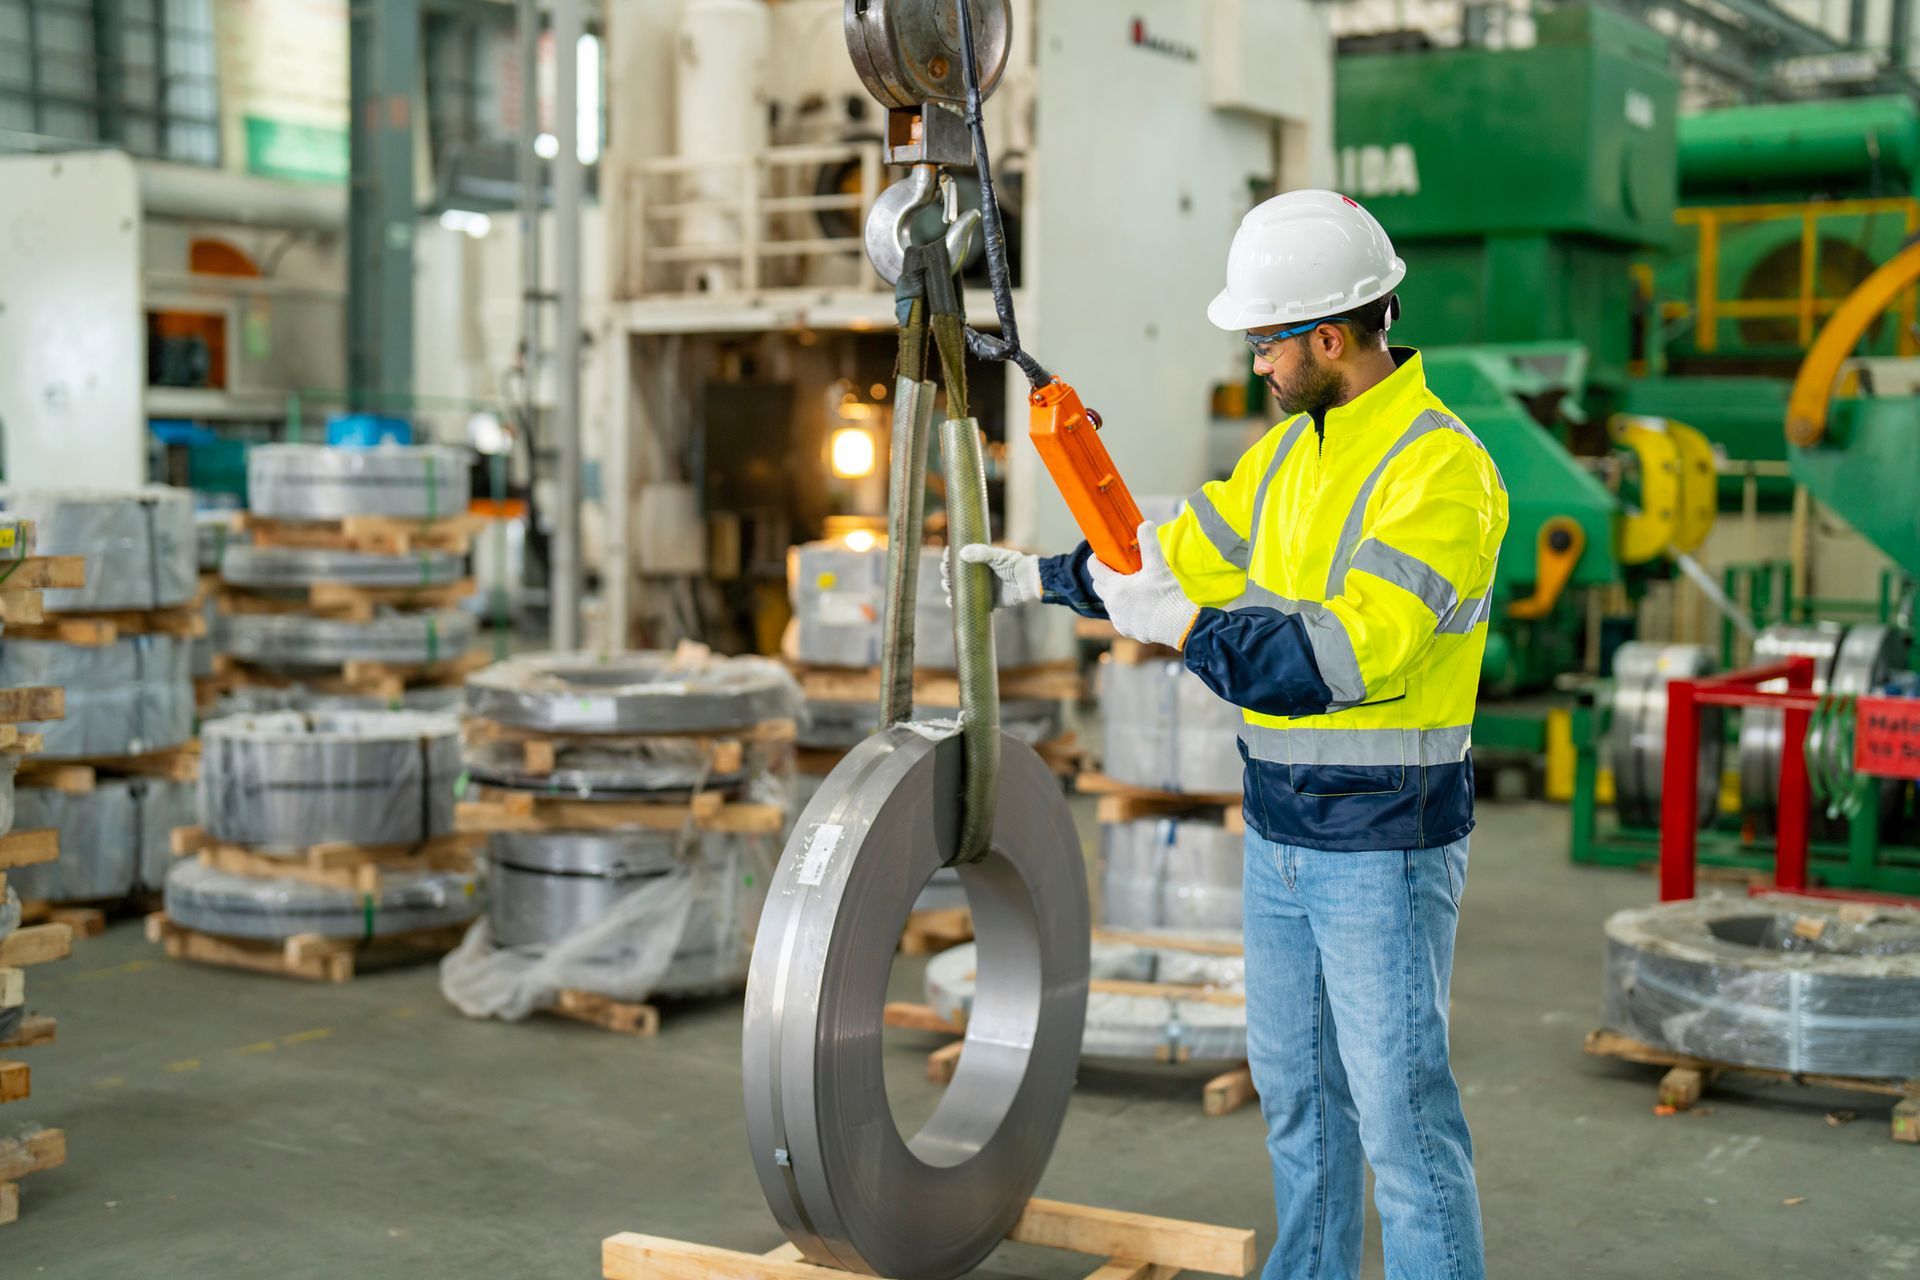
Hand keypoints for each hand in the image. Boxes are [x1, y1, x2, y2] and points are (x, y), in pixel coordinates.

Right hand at [944, 543, 1042, 608]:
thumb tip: (961, 553)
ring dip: (949, 587)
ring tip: (948, 586)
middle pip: (956, 573)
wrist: (1030, 582)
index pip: (960, 557)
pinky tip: (950, 601)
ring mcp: (981, 587)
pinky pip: (968, 602)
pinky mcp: (986, 600)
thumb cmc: (1016, 565)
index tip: (946, 557)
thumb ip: (982, 553)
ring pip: (959, 588)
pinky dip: (957, 603)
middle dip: (947, 572)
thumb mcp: (999, 557)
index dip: (951, 557)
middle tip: (946, 572)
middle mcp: (979, 573)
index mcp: (981, 560)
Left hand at [1089, 521, 1200, 648]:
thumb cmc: (1167, 595)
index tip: (1101, 554)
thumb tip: (1145, 524)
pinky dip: (1124, 609)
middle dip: (1105, 576)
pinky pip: (1119, 616)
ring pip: (1109, 602)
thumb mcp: (1158, 566)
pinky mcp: (1126, 630)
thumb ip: (1149, 543)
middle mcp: (1112, 604)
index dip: (1096, 559)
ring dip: (1115, 593)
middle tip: (1119, 570)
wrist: (1179, 625)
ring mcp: (1118, 619)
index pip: (1094, 569)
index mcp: (1116, 587)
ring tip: (1132, 586)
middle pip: (1098, 586)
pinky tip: (1138, 604)